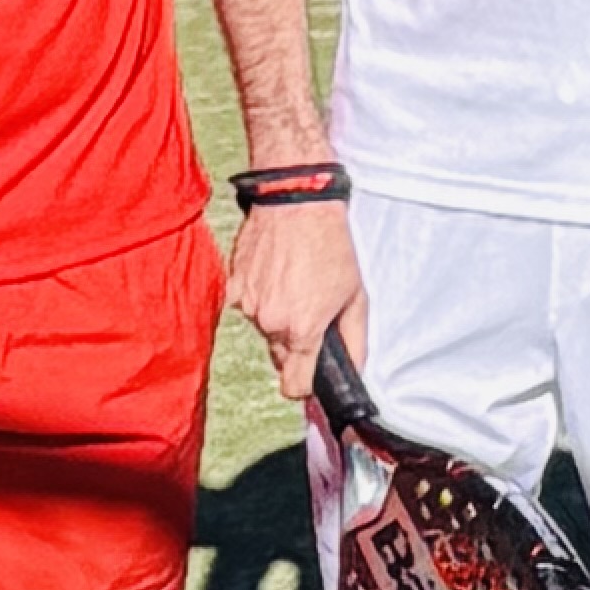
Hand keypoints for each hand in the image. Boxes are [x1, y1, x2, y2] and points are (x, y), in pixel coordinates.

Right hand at [226, 193, 365, 402]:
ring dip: (276, 317)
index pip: (294, 386)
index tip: (311, 374)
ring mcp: (248, 305)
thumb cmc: (331, 245)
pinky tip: (274, 273)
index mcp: (303, 331)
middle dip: (294, 344)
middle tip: (310, 310)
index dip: (305, 385)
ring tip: (294, 282)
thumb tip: (353, 372)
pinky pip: (246, 306)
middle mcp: (271, 323)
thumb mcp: (357, 295)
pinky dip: (258, 297)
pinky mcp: (233, 286)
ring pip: (263, 329)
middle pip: (280, 356)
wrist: (296, 202)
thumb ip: (355, 341)